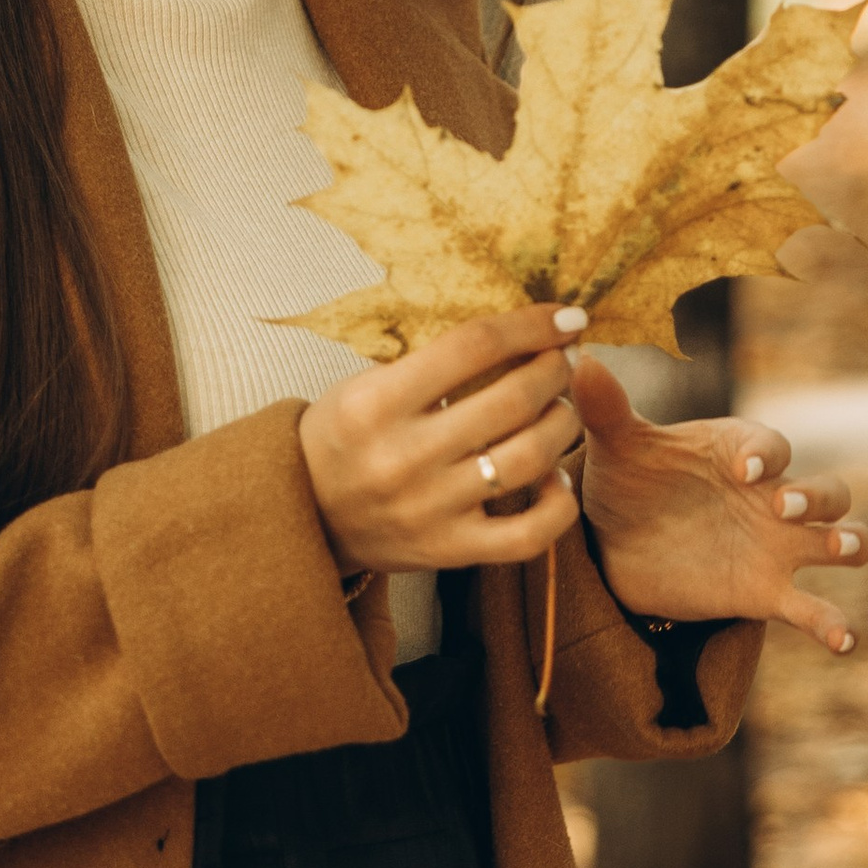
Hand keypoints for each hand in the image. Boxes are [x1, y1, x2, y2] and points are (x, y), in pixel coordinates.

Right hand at [299, 307, 588, 576]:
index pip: (473, 346)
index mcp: (376, 403)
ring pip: (529, 459)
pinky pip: (529, 533)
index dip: (531, 325)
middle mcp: (403, 456)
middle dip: (555, 370)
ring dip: (562, 424)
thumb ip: (431, 362)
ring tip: (562, 409)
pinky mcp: (448, 550)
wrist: (303, 515)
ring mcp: (429, 509)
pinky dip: (557, 503)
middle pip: (512, 399)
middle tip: (565, 359)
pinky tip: (555, 477)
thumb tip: (518, 329)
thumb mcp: (364, 385)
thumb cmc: (342, 435)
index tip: (564, 317)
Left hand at [573, 356, 867, 653]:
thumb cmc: (628, 482)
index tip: (745, 469)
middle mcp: (770, 496)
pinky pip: (812, 609)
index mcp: (738, 451)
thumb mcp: (615, 447)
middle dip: (817, 495)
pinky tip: (846, 642)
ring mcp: (776, 546)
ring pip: (840, 538)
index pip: (770, 445)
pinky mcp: (768, 593)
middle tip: (784, 507)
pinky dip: (835, 625)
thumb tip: (584, 360)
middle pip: (827, 490)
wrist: (617, 548)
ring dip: (850, 541)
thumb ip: (605, 408)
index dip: (765, 454)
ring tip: (842, 548)